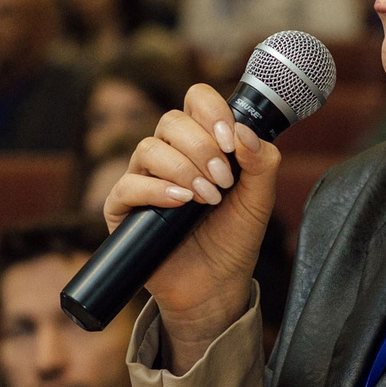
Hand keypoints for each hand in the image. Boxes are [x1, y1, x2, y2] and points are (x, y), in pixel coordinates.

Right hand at [104, 84, 280, 372]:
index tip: (231, 140)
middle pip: (171, 120)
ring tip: (207, 199)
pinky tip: (180, 202)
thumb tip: (244, 130)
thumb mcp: (260, 198)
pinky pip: (128, 185)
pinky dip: (156, 189)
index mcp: (201, 142)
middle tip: (223, 181)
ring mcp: (143, 179)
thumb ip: (262, 161)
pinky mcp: (123, 209)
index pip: (196, 99)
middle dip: (202, 148)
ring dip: (183, 169)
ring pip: (149, 148)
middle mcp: (168, 154)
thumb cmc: (234, 239)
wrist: (216, 287)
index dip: (211, 110)